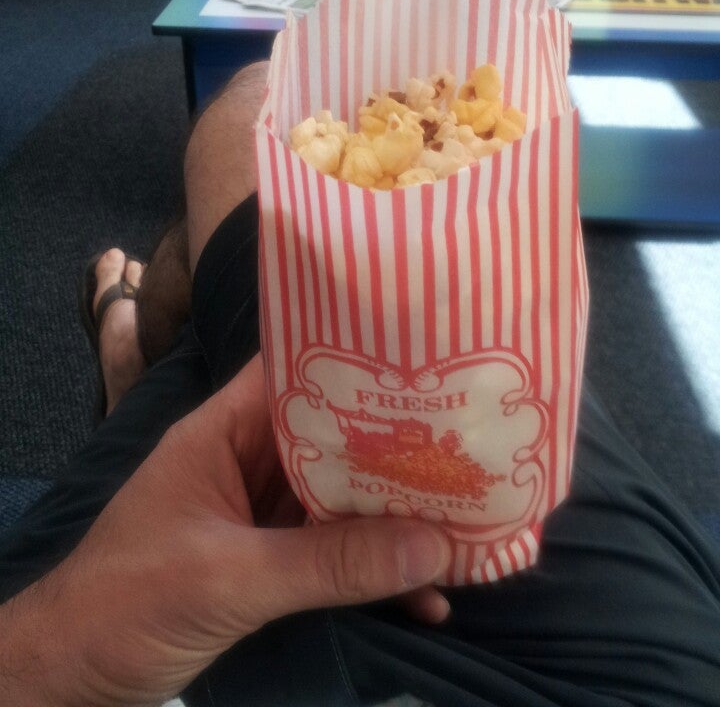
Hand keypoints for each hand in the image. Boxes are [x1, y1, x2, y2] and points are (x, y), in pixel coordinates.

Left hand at [1, 354, 451, 706]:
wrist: (71, 677)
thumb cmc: (129, 603)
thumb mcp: (228, 578)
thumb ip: (328, 563)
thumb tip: (433, 544)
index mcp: (224, 433)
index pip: (293, 371)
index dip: (354, 360)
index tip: (425, 362)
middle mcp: (247, 462)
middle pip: (333, 438)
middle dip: (396, 447)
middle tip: (472, 447)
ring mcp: (259, 515)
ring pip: (340, 498)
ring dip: (396, 514)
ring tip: (469, 521)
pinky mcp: (268, 563)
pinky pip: (333, 554)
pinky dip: (375, 569)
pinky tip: (426, 594)